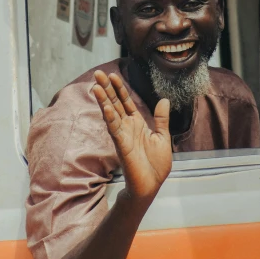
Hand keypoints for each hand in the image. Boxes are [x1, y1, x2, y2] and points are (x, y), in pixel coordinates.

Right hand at [93, 71, 171, 203]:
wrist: (151, 185)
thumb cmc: (156, 165)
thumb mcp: (162, 137)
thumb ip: (161, 119)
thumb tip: (164, 99)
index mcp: (137, 124)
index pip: (125, 102)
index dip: (120, 88)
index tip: (113, 75)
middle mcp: (127, 127)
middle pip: (115, 103)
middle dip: (107, 88)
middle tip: (98, 73)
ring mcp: (122, 135)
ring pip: (111, 113)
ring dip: (104, 99)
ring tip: (95, 85)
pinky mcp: (121, 144)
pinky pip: (114, 128)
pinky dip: (109, 116)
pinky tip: (105, 106)